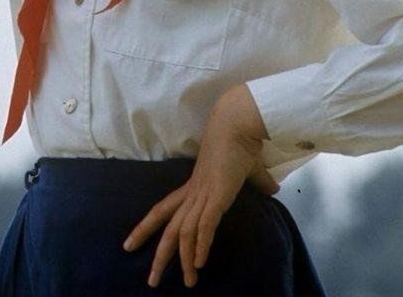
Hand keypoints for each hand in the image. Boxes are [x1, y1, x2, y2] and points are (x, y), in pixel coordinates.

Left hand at [123, 85, 277, 288]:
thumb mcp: (247, 169)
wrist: (237, 123)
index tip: (129, 243)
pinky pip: (204, 225)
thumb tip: (273, 188)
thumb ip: (258, 182)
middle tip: (150, 280)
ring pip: (184, 232)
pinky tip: (199, 263)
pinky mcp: (217, 196)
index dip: (146, 227)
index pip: (163, 210)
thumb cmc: (239, 142)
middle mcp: (193, 193)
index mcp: (193, 187)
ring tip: (188, 283)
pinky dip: (201, 245)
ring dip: (184, 260)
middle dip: (158, 255)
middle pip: (167, 227)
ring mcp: (203, 194)